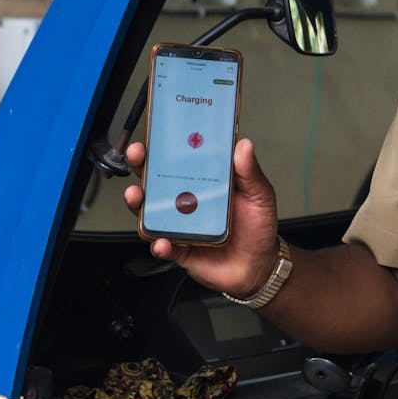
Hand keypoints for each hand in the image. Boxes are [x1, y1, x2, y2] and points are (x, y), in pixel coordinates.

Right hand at [123, 137, 280, 296]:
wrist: (259, 265)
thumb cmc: (258, 228)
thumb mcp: (260, 195)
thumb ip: (251, 173)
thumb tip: (245, 145)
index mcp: (205, 182)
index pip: (180, 159)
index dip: (164, 145)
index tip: (156, 133)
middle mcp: (187, 201)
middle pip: (156, 180)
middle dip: (142, 165)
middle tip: (138, 155)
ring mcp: (180, 225)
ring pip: (150, 211)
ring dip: (139, 203)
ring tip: (137, 196)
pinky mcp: (180, 249)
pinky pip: (163, 246)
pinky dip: (159, 244)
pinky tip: (162, 241)